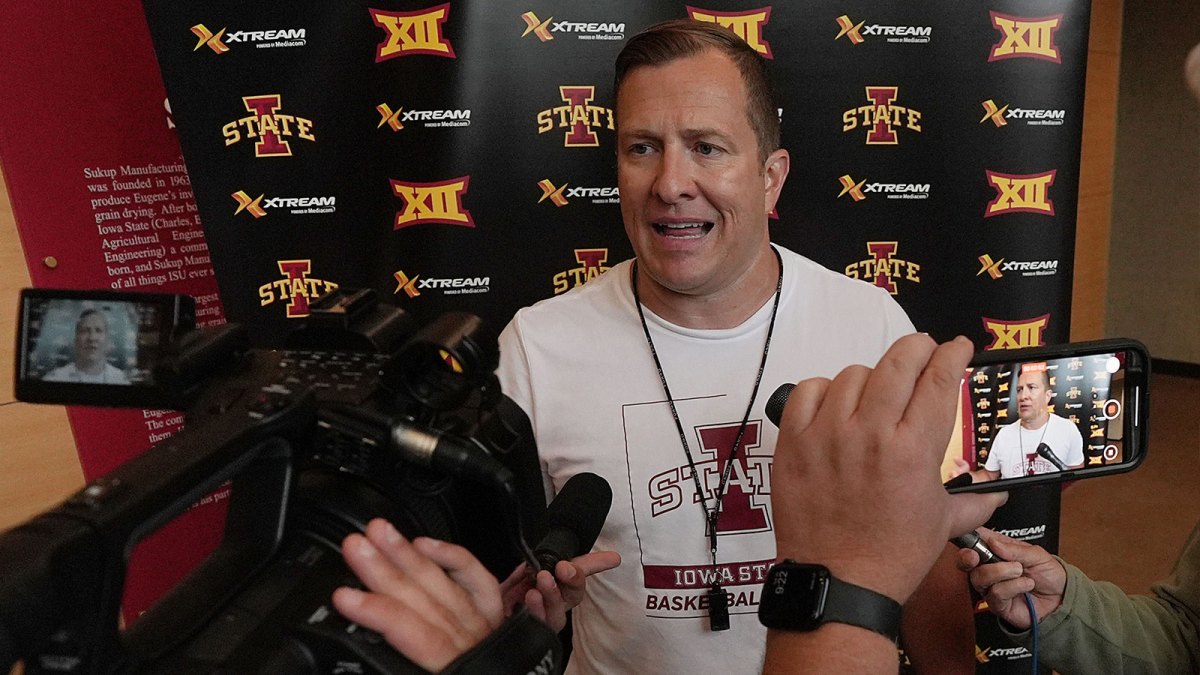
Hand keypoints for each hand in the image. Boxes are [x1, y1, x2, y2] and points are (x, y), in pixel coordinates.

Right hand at [333, 519, 504, 671]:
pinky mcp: (494, 618)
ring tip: (378, 532)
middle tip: (355, 546)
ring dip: (407, 556)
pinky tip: (424, 544)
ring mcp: (485, 629)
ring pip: (444, 585)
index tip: (345, 597)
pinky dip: (452, 559)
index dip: (379, 614)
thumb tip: (360, 665)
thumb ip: (400, 672)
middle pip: (425, 601)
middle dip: (386, 570)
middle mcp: (474, 646)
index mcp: (460, 670)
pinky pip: (478, 581)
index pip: (416, 636)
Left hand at [500, 551, 621, 631]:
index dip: (596, 565)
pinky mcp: (533, 637)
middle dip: (574, 579)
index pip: (578, 576)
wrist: (483, 624)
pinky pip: (539, 626)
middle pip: (574, 595)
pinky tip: (531, 597)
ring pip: (558, 613)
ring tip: (543, 580)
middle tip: (564, 568)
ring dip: (553, 594)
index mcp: (555, 589)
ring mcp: (545, 623)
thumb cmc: (501, 602)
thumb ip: (529, 567)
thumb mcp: (515, 577)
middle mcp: (554, 607)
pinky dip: (536, 610)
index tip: (611, 558)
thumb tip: (540, 557)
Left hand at [771, 334, 1006, 603]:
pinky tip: (834, 403)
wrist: (838, 582)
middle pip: (898, 362)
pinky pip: (807, 392)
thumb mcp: (941, 525)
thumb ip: (974, 501)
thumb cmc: (892, 556)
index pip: (938, 380)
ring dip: (871, 377)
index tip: (957, 347)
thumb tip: (999, 493)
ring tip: (876, 393)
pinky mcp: (794, 444)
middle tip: (923, 351)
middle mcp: (871, 434)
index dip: (952, 354)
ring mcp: (828, 436)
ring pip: (853, 374)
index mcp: (914, 451)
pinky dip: (823, 389)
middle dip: (917, 348)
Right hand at [956, 527, 1066, 629]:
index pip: (975, 541)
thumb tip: (993, 542)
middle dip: (969, 557)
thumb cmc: (1049, 575)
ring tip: (1020, 571)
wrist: (1062, 600)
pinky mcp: (997, 604)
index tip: (972, 538)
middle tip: (978, 556)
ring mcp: (992, 586)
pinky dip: (1013, 586)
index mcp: (997, 551)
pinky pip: (995, 593)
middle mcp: (990, 568)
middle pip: (966, 561)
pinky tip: (1025, 584)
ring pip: (979, 577)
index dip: (969, 539)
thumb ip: (1015, 549)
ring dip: (1001, 572)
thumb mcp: (1037, 554)